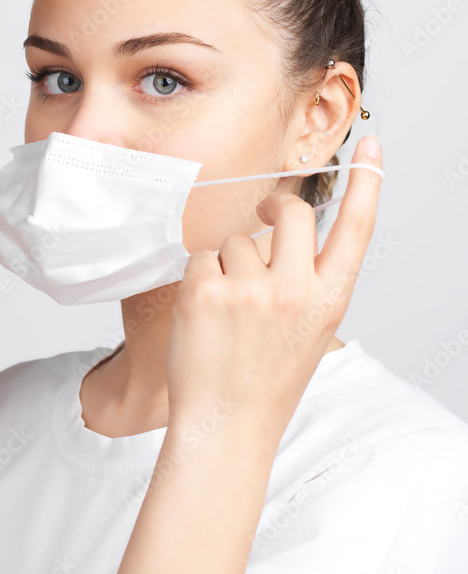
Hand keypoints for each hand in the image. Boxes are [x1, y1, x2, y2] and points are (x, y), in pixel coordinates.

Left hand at [166, 136, 383, 439]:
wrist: (224, 426)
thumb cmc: (265, 379)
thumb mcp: (308, 330)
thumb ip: (306, 279)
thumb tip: (285, 226)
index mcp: (329, 301)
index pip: (357, 230)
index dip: (367, 183)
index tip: (372, 146)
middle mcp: (295, 291)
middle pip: (293, 213)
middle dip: (277, 210)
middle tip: (267, 218)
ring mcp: (249, 290)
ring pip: (237, 240)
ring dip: (229, 265)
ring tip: (229, 313)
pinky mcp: (206, 291)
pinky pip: (202, 258)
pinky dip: (200, 280)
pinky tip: (205, 317)